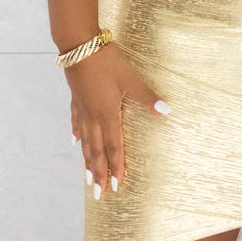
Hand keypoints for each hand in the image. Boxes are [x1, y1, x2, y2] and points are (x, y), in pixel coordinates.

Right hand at [65, 41, 169, 196]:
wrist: (80, 46)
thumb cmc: (107, 61)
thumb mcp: (130, 78)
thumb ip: (147, 97)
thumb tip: (167, 111)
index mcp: (108, 114)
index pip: (113, 147)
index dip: (115, 167)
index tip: (115, 187)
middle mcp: (93, 117)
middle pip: (97, 151)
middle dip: (98, 173)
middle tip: (98, 194)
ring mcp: (82, 109)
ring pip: (85, 141)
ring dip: (87, 161)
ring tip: (86, 178)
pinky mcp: (76, 99)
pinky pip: (76, 123)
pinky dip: (77, 135)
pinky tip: (74, 142)